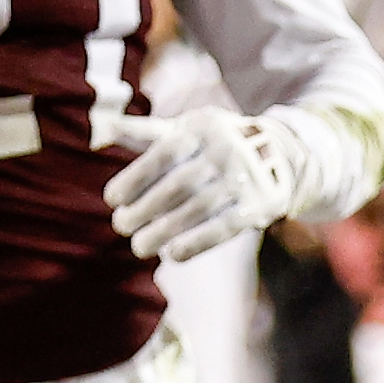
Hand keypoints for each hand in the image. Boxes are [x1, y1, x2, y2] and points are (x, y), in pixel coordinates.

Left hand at [95, 102, 293, 263]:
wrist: (281, 153)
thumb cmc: (214, 143)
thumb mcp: (185, 130)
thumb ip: (145, 133)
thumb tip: (102, 129)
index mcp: (203, 127)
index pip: (164, 153)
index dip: (135, 177)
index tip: (111, 199)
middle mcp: (227, 149)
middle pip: (179, 184)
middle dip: (145, 208)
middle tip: (119, 225)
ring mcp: (247, 178)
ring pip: (199, 208)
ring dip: (164, 231)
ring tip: (138, 246)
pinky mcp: (261, 205)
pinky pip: (224, 227)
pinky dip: (196, 243)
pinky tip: (171, 255)